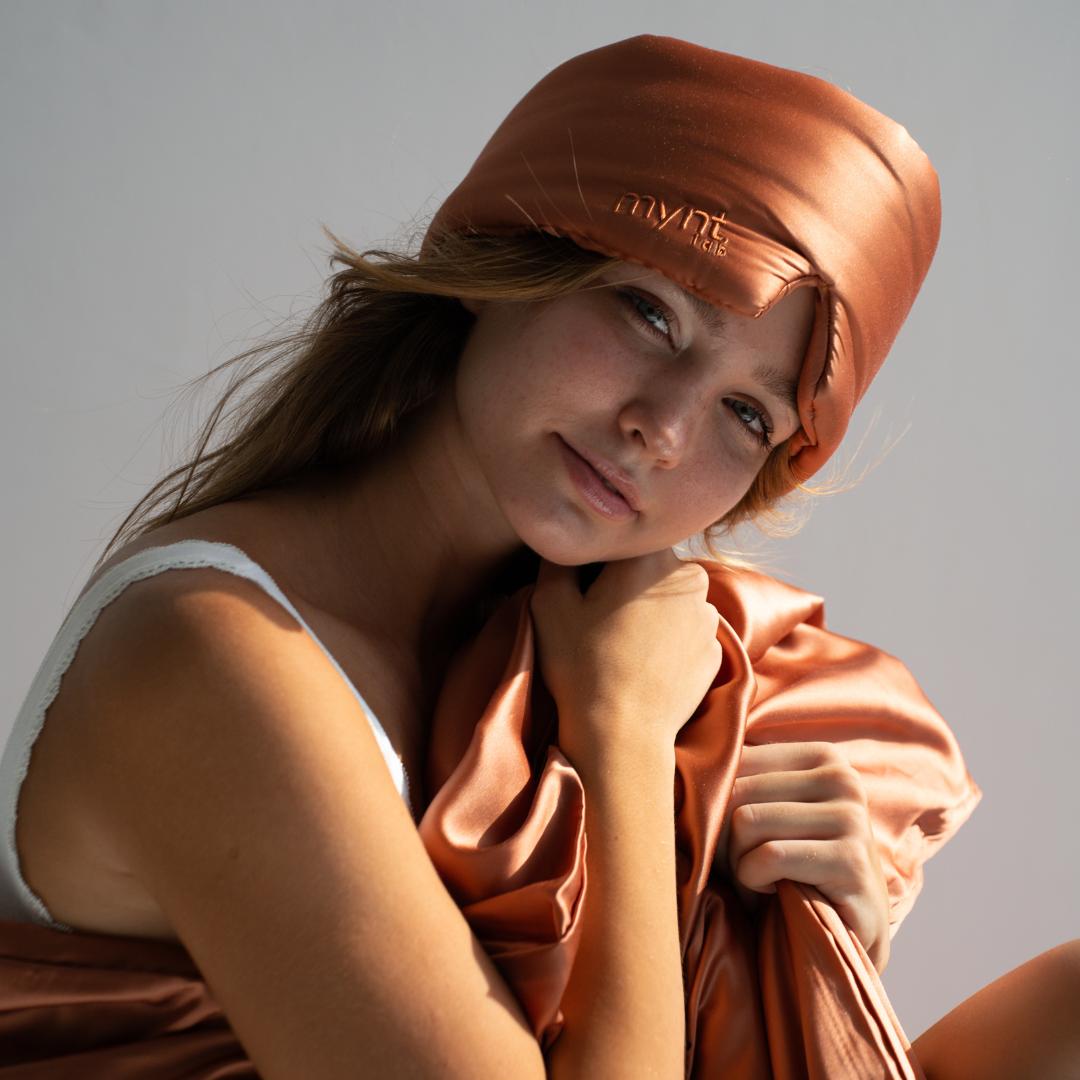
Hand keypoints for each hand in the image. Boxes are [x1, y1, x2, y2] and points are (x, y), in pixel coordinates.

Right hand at [529, 551, 722, 767]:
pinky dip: (667, 641)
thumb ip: (559, 560)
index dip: (599, 561)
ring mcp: (708, 616)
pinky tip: (642, 663)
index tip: (583, 588)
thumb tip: (567, 543)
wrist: (622, 734)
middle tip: (598, 618)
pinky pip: (685, 631)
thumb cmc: (583, 665)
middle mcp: (690, 578)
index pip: (624, 540)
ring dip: (650, 612)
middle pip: (651, 568)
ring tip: (620, 645)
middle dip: (627, 585)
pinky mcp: (715, 650)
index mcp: (651, 557)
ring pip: (671, 600)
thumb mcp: (550, 603)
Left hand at [718, 741, 890, 972]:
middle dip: (725, 837)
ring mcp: (851, 818)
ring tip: (761, 880)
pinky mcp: (851, 861)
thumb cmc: (794, 867)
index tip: (729, 837)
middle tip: (741, 866)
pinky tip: (775, 892)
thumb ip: (738, 781)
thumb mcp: (768, 812)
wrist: (851, 931)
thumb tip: (674, 758)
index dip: (716, 802)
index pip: (735, 760)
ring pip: (747, 821)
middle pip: (737, 789)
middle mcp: (842, 777)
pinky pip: (769, 857)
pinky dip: (755, 881)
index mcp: (820, 756)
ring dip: (739, 863)